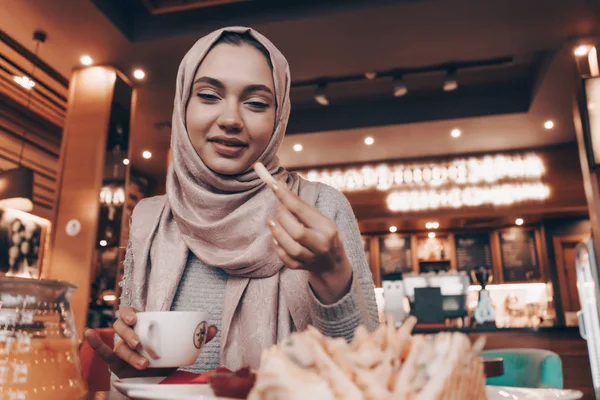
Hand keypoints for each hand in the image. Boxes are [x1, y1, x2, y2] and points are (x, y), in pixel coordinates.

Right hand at [84, 306, 217, 378]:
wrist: (160, 382)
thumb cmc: (168, 359)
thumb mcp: (182, 348)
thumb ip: (197, 338)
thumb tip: (212, 328)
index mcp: (142, 325)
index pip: (129, 311)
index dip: (129, 311)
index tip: (135, 317)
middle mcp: (129, 334)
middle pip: (120, 326)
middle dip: (130, 334)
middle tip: (140, 343)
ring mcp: (120, 348)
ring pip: (118, 346)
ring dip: (129, 354)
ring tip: (144, 364)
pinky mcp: (115, 364)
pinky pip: (104, 353)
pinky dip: (95, 344)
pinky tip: (88, 334)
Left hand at [266, 181, 352, 303]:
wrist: (333, 264)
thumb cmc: (325, 235)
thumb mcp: (321, 219)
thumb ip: (302, 206)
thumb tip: (281, 187)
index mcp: (327, 227)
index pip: (302, 210)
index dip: (285, 197)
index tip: (273, 185)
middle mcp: (321, 244)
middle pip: (297, 232)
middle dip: (282, 218)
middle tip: (276, 208)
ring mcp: (312, 258)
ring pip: (291, 248)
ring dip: (278, 233)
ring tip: (271, 222)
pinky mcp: (303, 267)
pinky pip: (287, 260)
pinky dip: (278, 249)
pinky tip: (275, 239)